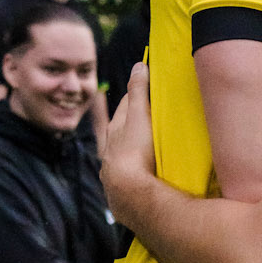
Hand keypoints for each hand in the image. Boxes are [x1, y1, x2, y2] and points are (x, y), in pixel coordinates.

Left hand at [101, 63, 156, 221]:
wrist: (133, 197)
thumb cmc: (136, 153)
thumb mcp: (140, 118)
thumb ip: (139, 92)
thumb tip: (139, 64)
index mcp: (114, 132)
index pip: (126, 108)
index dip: (137, 97)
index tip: (148, 90)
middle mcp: (110, 153)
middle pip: (123, 134)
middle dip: (135, 127)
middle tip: (151, 122)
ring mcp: (114, 176)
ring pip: (124, 160)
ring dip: (135, 156)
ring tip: (149, 154)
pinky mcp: (121, 198)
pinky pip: (130, 184)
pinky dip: (137, 180)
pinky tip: (144, 184)